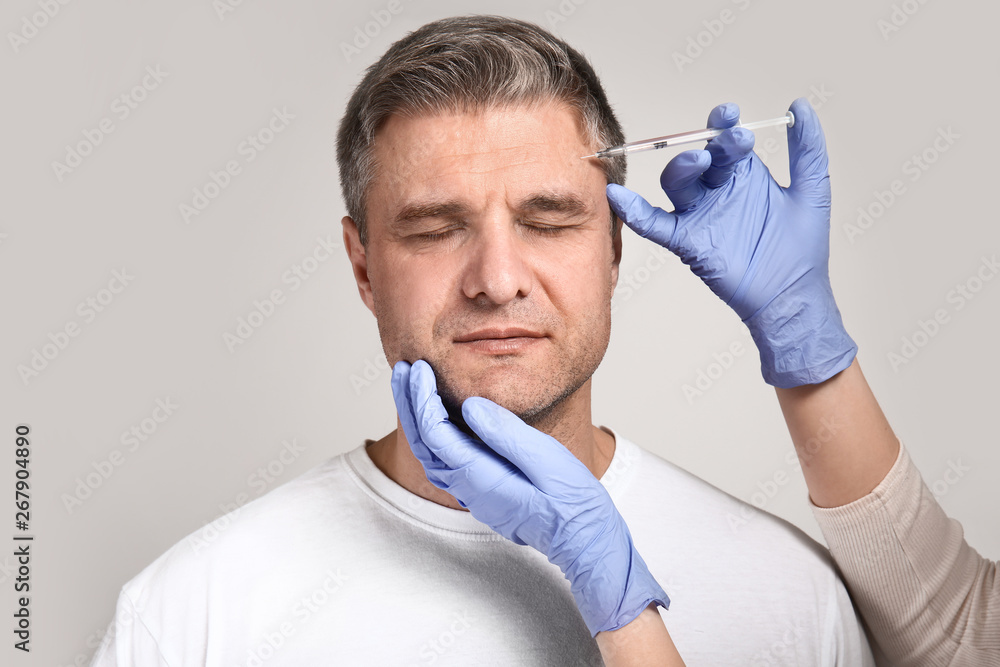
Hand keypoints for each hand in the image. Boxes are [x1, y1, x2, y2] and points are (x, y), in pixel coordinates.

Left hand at [390, 360, 667, 636]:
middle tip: (402, 369)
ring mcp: (473, 494)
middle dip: (410, 403)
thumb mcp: (544, 459)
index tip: (419, 369)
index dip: (421, 399)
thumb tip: (468, 405)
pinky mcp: (482, 492)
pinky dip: (432, 433)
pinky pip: (445, 460)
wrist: (583, 540)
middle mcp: (469, 489)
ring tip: (412, 386)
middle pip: (423, 443)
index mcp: (481, 477)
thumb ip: (504, 433)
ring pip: (430, 454)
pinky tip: (438, 416)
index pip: (435, 434)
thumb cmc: (572, 501)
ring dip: (418, 418)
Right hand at [606, 98, 855, 387]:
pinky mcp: (686, 242)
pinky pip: (653, 224)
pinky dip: (633, 211)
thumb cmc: (803, 248)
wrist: (792, 294)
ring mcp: (699, 215)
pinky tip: (619, 195)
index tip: (731, 115)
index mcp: (742, 175)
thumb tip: (799, 106)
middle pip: (700, 157)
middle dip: (712, 145)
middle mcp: (717, 191)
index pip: (724, 141)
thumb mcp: (812, 189)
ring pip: (677, 183)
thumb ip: (808, 149)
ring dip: (682, 168)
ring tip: (700, 162)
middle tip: (734, 142)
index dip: (723, 124)